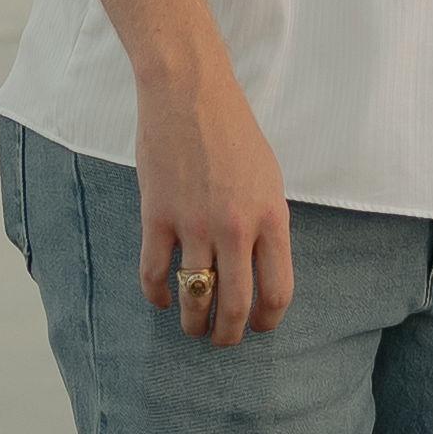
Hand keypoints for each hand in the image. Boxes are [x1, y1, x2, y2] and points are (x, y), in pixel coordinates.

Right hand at [136, 65, 295, 346]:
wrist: (189, 93)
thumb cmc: (233, 131)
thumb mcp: (268, 178)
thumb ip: (267, 224)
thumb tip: (260, 267)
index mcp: (271, 217)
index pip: (277, 291)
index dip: (268, 321)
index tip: (259, 327)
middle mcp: (236, 228)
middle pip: (235, 305)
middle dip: (228, 334)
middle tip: (221, 340)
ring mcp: (194, 224)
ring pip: (194, 297)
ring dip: (192, 323)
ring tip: (191, 327)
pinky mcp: (157, 216)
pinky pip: (155, 273)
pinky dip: (157, 295)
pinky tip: (160, 299)